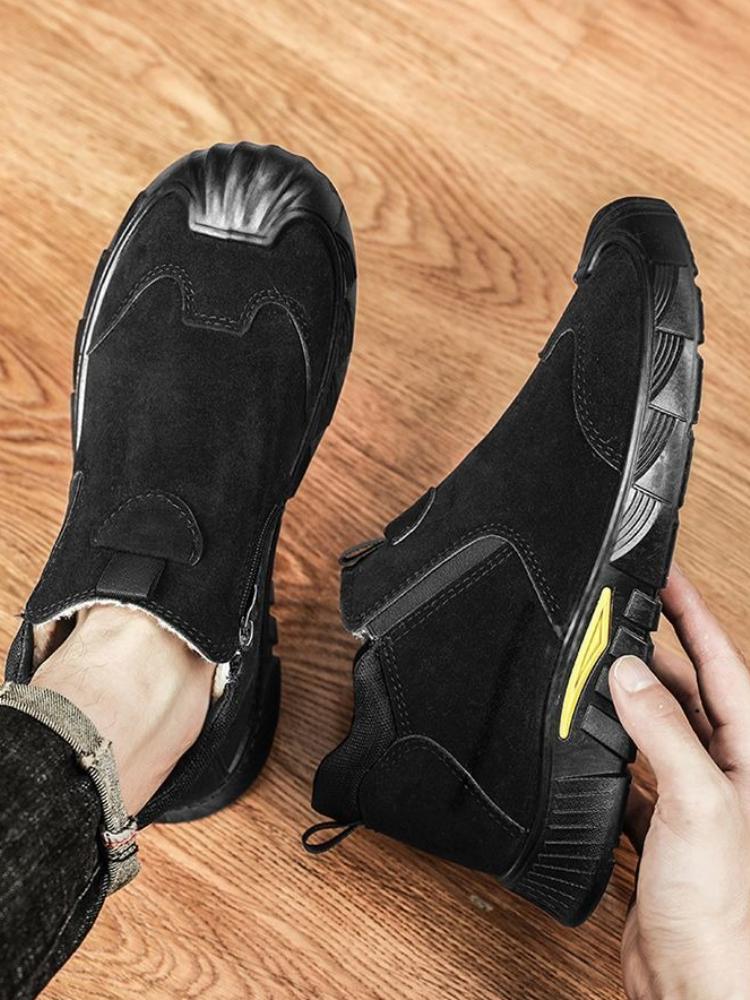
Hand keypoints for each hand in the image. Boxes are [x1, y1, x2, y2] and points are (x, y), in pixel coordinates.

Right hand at [609, 564, 749, 999]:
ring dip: (627, 699)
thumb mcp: (698, 801)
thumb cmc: (726, 910)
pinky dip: (608, 753)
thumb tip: (627, 673)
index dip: (693, 613)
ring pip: (657, 727)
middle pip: (688, 688)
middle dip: (654, 649)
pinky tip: (589, 743)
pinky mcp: (661, 828)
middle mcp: (727, 770)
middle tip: (618, 615)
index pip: (722, 660)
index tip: (664, 574)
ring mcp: (694, 799)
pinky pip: (632, 771)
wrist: (699, 985)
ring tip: (596, 666)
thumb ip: (662, 729)